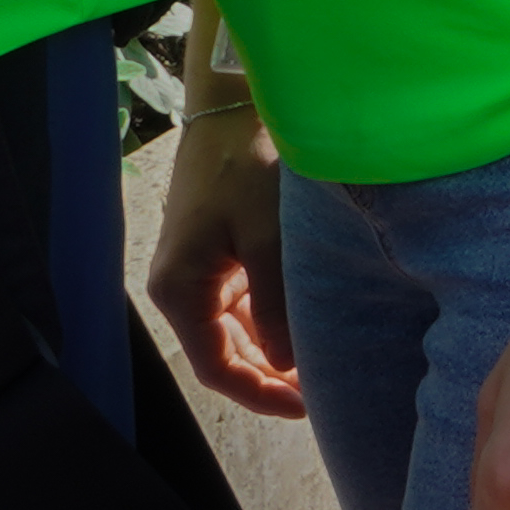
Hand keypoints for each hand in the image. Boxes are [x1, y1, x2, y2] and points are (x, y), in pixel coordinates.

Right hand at [143, 107, 302, 416]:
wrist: (237, 103)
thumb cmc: (247, 162)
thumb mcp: (266, 234)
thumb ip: (275, 303)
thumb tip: (287, 363)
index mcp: (180, 290)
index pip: (218, 368)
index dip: (262, 394)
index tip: (309, 407)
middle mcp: (183, 287)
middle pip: (229, 354)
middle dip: (274, 374)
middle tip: (328, 386)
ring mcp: (201, 270)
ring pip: (240, 330)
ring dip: (277, 347)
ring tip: (327, 359)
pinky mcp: (221, 252)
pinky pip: (247, 302)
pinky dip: (276, 316)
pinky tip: (312, 321)